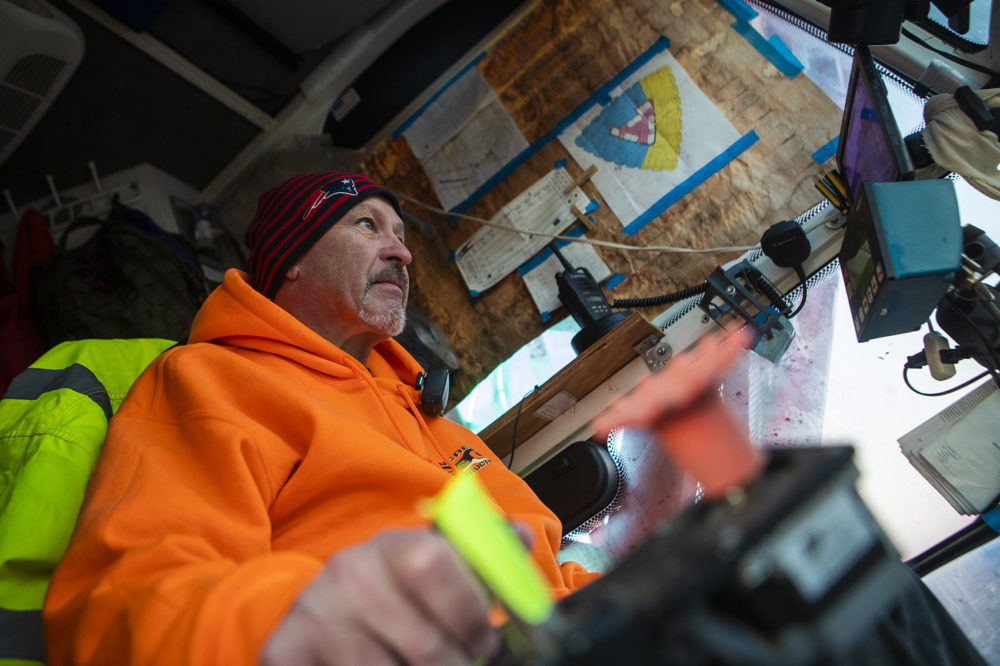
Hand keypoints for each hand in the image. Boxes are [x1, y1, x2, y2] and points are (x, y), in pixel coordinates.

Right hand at [260, 529, 499, 665]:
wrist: (320, 609)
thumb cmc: (396, 590)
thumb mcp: (435, 563)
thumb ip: (482, 556)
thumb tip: (523, 536)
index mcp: (392, 545)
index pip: (434, 565)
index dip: (469, 613)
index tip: (485, 642)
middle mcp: (350, 571)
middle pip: (423, 643)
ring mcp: (317, 613)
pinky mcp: (288, 649)